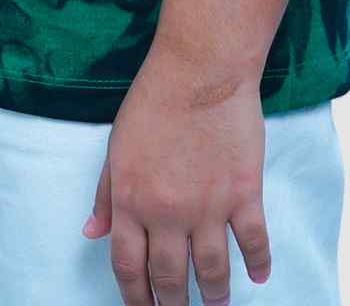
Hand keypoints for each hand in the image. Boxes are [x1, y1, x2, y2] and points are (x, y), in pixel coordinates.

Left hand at [83, 45, 271, 302]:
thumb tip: (92, 232)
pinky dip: (257, 264)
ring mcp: (208, 206)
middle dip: (172, 304)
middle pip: (168, 278)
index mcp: (130, 200)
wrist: (201, 68)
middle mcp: (166, 212)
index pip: (128, 267)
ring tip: (215, 304)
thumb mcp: (116, 145)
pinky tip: (257, 277)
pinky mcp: (244, 194)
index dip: (135, 297)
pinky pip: (253, 242)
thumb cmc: (154, 99)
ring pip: (211, 271)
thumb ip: (105, 193)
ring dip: (213, 295)